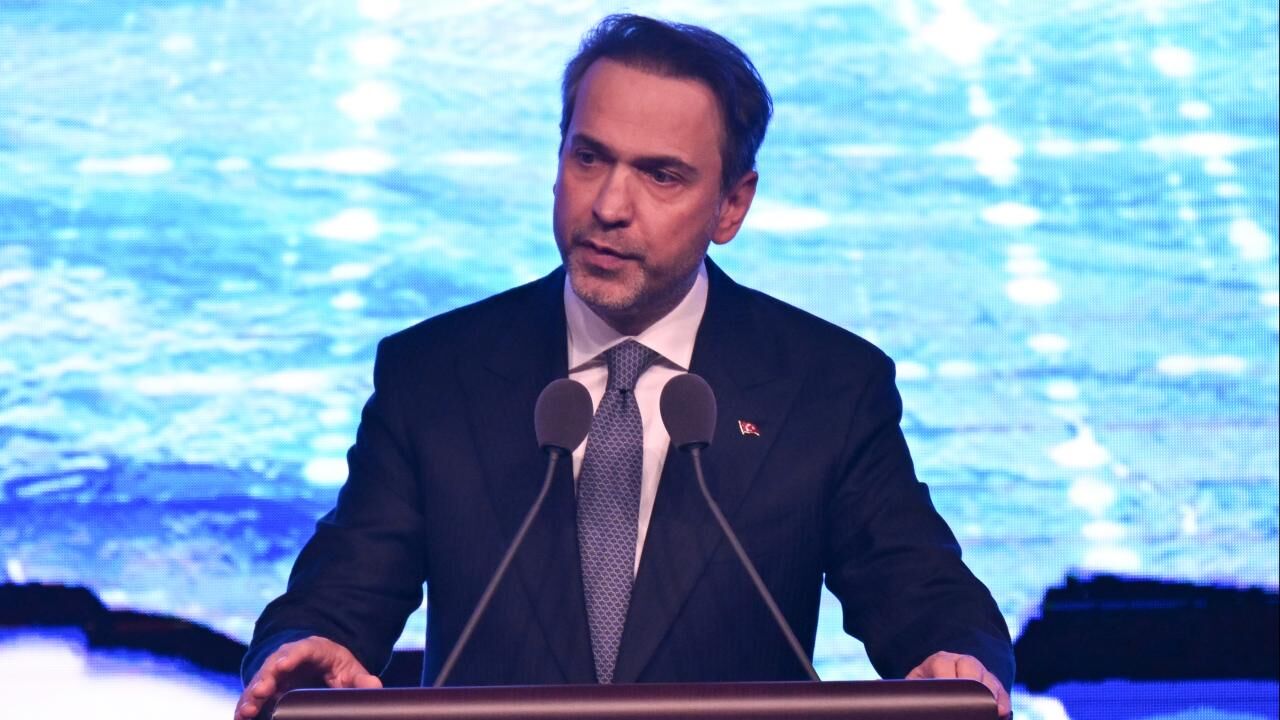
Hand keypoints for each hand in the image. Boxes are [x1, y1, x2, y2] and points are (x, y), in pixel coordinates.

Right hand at [234, 636, 382, 719]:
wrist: (319, 664)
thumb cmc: (335, 664)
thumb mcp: (350, 669)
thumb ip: (361, 679)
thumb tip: (375, 687)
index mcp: (310, 649)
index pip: (299, 650)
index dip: (290, 657)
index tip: (282, 665)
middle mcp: (286, 658)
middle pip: (272, 667)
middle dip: (264, 679)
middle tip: (259, 693)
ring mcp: (273, 674)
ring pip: (258, 683)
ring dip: (250, 696)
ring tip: (246, 711)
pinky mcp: (266, 689)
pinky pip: (253, 697)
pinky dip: (245, 706)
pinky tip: (241, 718)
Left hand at [906, 651, 1010, 718]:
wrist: (940, 681)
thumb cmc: (926, 687)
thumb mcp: (917, 685)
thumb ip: (912, 690)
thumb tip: (892, 696)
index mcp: (939, 660)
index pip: (943, 664)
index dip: (945, 678)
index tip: (945, 688)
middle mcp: (961, 662)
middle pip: (970, 666)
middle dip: (971, 683)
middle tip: (969, 702)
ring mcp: (979, 672)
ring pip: (988, 677)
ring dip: (989, 693)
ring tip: (990, 707)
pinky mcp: (992, 685)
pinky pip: (1001, 691)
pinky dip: (1002, 701)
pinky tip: (1001, 711)